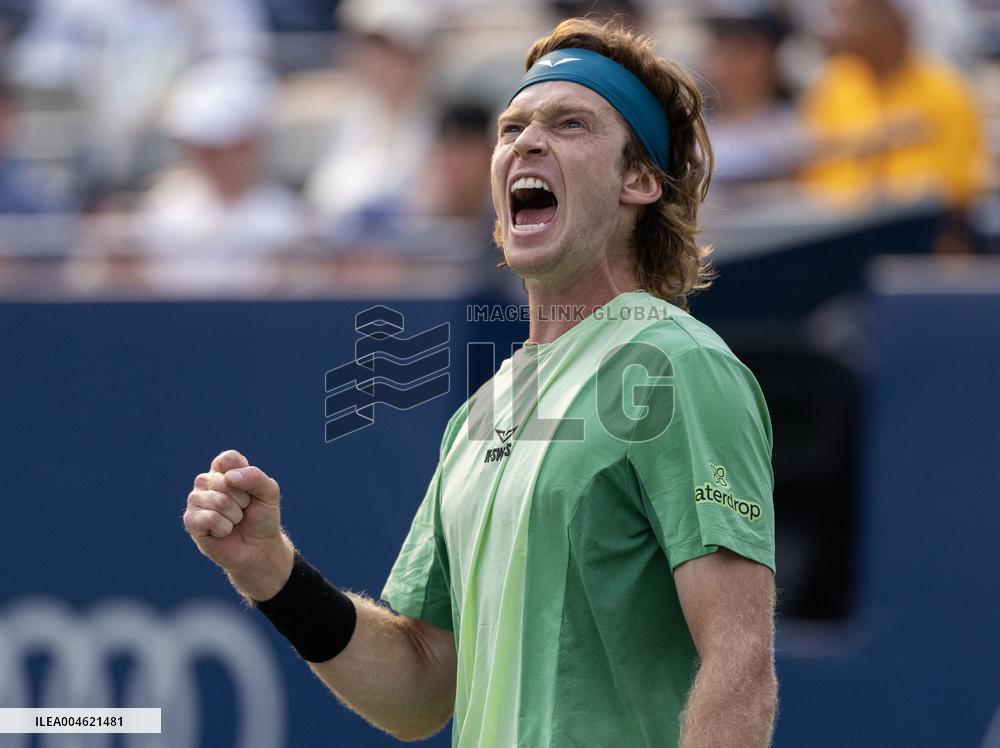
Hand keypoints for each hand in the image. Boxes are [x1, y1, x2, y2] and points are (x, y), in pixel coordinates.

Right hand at [183, 449, 292, 599]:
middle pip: (225, 481)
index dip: (245, 476)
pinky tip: (223, 531)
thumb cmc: (262, 517)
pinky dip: (224, 528)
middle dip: (243, 500)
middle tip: (243, 510)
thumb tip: (229, 477)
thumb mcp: (269, 493)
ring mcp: (195, 501)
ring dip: (235, 516)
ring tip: (234, 521)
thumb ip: (256, 477)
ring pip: (219, 501)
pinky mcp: (191, 521)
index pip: (228, 459)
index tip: (250, 491)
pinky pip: (210, 518)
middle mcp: (206, 482)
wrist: (259, 548)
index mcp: (223, 470)